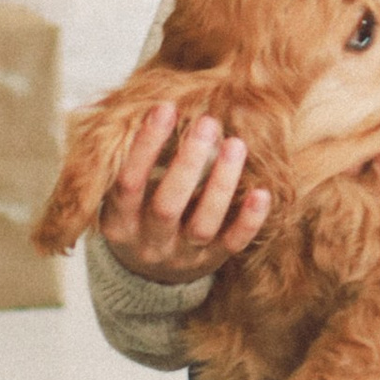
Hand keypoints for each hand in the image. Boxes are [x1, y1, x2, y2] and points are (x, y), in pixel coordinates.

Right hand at [96, 102, 271, 284]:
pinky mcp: (212, 263)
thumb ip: (124, 159)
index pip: (128, 184)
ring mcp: (182, 256)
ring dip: (220, 184)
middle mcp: (148, 243)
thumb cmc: (135, 216)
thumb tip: (138, 101)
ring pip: (203, 224)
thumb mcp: (117, 197)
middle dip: (187, 162)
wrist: (147, 278)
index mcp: (118, 223)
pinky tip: (261, 192)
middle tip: (208, 122)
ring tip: (235, 144)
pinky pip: (233, 244)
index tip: (166, 108)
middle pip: (166, 205)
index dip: (145, 146)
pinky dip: (249, 221)